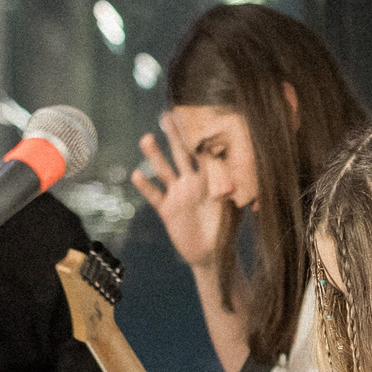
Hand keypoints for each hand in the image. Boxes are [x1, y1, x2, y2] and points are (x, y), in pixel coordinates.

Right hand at [132, 114, 227, 271]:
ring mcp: (178, 195)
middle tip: (166, 115)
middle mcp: (193, 183)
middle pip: (181, 154)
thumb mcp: (234, 209)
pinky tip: (136, 174)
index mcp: (211, 180)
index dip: (198, 135)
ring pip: (164, 170)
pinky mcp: (167, 210)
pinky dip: (146, 186)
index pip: (203, 152)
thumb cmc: (228, 230)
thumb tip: (235, 179)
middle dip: (174, 135)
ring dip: (155, 155)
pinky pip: (155, 195)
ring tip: (146, 138)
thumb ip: (233, 192)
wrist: (214, 256)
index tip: (194, 116)